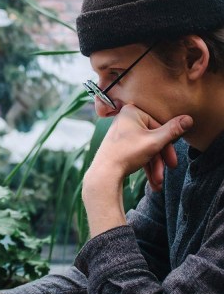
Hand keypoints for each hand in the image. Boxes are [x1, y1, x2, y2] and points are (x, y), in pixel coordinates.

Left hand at [82, 105, 191, 237]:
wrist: (104, 174)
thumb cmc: (127, 154)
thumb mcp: (155, 142)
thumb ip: (173, 130)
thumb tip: (189, 118)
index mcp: (132, 112)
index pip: (159, 126)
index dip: (168, 145)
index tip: (173, 161)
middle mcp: (125, 119)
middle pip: (153, 138)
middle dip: (161, 158)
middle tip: (169, 170)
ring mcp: (122, 133)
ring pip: (146, 148)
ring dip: (155, 165)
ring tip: (158, 182)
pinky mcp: (120, 145)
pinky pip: (137, 152)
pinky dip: (145, 166)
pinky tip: (152, 182)